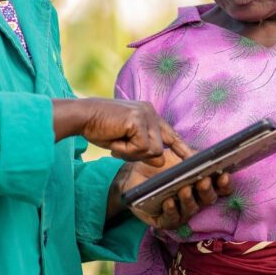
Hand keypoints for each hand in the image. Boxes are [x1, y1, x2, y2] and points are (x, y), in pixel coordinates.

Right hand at [52, 98, 189, 164]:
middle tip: (117, 146)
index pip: (169, 134)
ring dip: (131, 153)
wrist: (82, 116)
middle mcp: (150, 111)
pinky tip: (115, 140)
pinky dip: (126, 151)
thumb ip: (143, 151)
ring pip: (152, 150)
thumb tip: (161, 162)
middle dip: (138, 155)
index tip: (193, 159)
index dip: (181, 148)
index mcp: (148, 114)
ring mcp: (146, 114)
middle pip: (159, 148)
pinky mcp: (138, 120)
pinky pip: (141, 148)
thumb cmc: (99, 128)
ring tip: (115, 141)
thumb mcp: (124, 143)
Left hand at [116, 150, 232, 229]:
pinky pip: (172, 219)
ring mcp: (181, 211)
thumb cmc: (160, 166)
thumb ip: (192, 156)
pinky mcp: (165, 220)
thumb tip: (202, 158)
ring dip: (189, 200)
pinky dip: (172, 210)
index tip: (223, 175)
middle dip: (207, 190)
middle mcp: (195, 200)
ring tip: (184, 190)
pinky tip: (169, 201)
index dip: (225, 184)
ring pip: (191, 210)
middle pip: (208, 199)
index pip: (220, 188)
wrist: (134, 174)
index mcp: (202, 185)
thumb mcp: (178, 157)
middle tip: (203, 180)